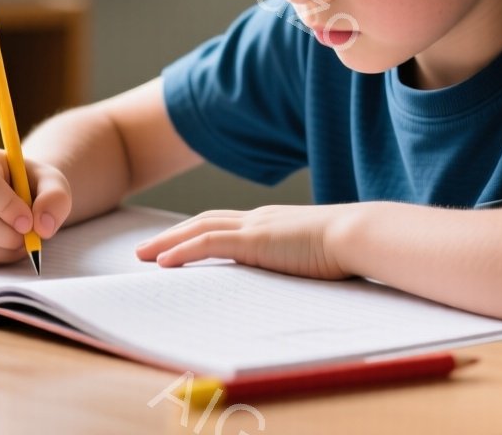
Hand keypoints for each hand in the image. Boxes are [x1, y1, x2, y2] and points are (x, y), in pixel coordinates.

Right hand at [0, 146, 70, 267]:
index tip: (29, 221)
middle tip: (29, 237)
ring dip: (4, 250)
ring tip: (23, 241)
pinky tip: (10, 248)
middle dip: (7, 235)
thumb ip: (55, 197)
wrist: (20, 199)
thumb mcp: (53, 183)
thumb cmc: (34, 186)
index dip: (8, 207)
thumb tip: (42, 225)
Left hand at [133, 204, 358, 280]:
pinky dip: (181, 251)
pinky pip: (207, 243)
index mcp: (273, 223)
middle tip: (144, 250)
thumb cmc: (350, 250)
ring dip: (166, 242)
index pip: (226, 225)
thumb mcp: (319, 258)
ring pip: (198, 230)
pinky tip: (162, 262)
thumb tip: (304, 282)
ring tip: (141, 256)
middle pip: (204, 222)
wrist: (360, 234)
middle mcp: (258, 219)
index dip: (198, 234)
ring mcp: (255, 227)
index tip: (178, 246)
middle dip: (171, 236)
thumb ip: (303, 265)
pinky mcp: (254, 240)